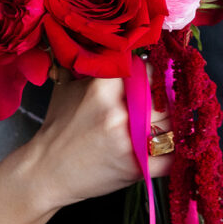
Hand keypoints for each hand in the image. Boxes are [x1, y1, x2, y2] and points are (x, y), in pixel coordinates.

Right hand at [27, 67, 173, 213]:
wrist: (46, 171)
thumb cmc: (58, 129)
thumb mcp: (67, 88)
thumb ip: (93, 69)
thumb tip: (117, 52)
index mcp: (101, 89)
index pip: (145, 70)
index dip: (152, 74)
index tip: (152, 79)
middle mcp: (118, 112)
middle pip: (164, 97)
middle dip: (166, 99)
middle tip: (164, 102)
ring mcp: (130, 141)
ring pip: (173, 124)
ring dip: (174, 123)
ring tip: (168, 123)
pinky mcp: (137, 167)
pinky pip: (173, 157)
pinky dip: (176, 152)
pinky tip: (170, 146)